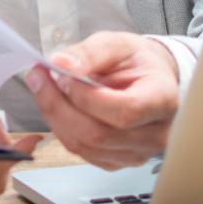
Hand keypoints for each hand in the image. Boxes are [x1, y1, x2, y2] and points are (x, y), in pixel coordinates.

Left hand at [25, 31, 179, 169]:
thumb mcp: (117, 43)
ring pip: (84, 146)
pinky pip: (81, 152)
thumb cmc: (136, 61)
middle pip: (98, 134)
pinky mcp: (117, 161)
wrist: (149, 78)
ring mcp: (137, 153)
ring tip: (43, 86)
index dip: (87, 97)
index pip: (125, 111)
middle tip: (39, 77)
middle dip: (59, 105)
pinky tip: (56, 105)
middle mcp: (155, 134)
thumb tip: (62, 63)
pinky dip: (60, 127)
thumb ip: (91, 52)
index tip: (63, 75)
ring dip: (54, 116)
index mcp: (163, 100)